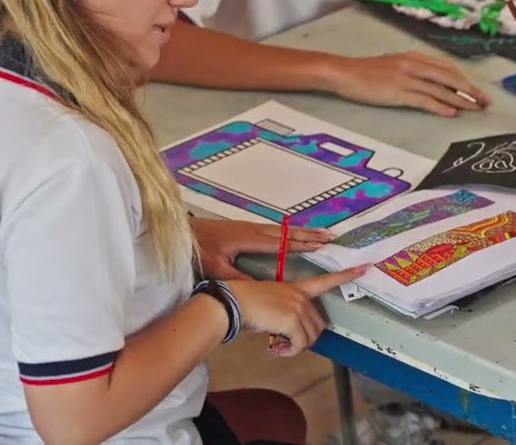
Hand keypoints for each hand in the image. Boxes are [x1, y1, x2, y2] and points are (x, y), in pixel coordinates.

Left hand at [192, 218, 332, 279]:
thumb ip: (239, 278)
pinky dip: (290, 232)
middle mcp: (255, 230)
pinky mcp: (247, 229)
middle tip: (330, 237)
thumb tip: (262, 289)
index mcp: (250, 239)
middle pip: (288, 232)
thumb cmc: (200, 250)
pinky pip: (275, 230)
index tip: (321, 245)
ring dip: (302, 232)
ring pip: (283, 230)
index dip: (302, 244)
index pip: (282, 242)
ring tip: (320, 234)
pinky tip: (295, 236)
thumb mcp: (217, 268)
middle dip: (309, 235)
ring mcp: (251, 228)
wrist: (185, 233)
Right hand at [228, 266, 367, 357]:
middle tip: (283, 344)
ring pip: (309, 338)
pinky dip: (288, 351)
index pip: (327, 280)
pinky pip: (299, 344)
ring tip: (277, 346)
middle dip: (303, 339)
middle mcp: (301, 296)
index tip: (365, 267)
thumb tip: (289, 334)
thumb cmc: (247, 302)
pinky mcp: (293, 321)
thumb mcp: (272, 303)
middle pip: (317, 325)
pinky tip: (274, 348)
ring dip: (293, 347)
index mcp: (298, 288)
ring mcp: (299, 307)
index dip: (347, 275)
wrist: (234, 303)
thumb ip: (287, 312)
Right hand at [328, 51, 489, 116]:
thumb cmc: (367, 71)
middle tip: (484, 101)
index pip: (446, 67)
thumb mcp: (394, 64)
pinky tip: (451, 112)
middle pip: (449, 77)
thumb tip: (433, 80)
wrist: (345, 73)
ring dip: (460, 100)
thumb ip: (413, 69)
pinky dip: (440, 106)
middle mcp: (413, 65)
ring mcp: (406, 78)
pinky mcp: (398, 92)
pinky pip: (425, 100)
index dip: (464, 79)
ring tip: (474, 109)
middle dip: (469, 89)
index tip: (476, 90)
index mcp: (413, 57)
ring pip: (440, 89)